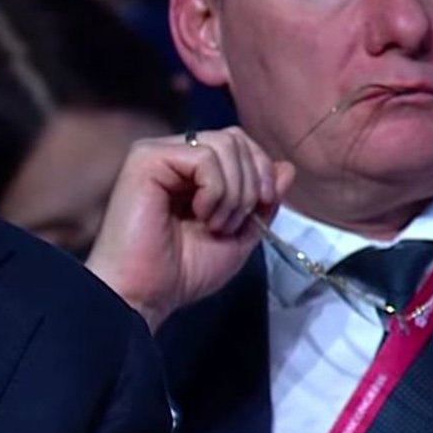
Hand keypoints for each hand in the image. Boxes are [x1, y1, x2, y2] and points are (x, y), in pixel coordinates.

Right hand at [85, 127, 293, 332]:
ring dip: (234, 192)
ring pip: (225, 145)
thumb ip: (261, 201)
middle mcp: (173, 155)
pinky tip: (200, 215)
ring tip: (214, 224)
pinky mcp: (146, 159)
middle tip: (233, 223)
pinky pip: (204, 157)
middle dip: (250, 183)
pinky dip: (215, 191)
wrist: (145, 293)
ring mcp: (158, 154)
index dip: (261, 172)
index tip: (261, 207)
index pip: (240, 144)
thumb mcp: (239, 236)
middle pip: (235, 139)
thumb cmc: (182, 272)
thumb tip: (287, 167)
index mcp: (192, 171)